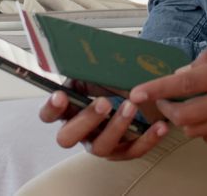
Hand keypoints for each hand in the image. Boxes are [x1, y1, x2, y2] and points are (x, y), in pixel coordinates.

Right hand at [37, 80, 169, 160]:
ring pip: (100, 147)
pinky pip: (133, 151)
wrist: (142, 93)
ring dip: (116, 127)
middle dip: (85, 120)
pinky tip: (159, 126)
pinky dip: (147, 139)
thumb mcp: (98, 72)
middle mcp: (80, 132)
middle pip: (68, 138)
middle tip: (104, 103)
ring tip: (131, 106)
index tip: (61, 95)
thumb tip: (79, 54)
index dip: (51, 108)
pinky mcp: (123, 151)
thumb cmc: (113, 82)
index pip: (48, 115)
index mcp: (69, 111)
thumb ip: (87, 68)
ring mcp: (100, 144)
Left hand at [127, 38, 206, 143]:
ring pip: (198, 131)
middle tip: (164, 101)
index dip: (155, 90)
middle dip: (167, 110)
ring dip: (185, 121)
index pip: (183, 85)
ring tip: (187, 107)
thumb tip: (183, 74)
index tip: (135, 93)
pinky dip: (204, 130)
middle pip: (186, 116)